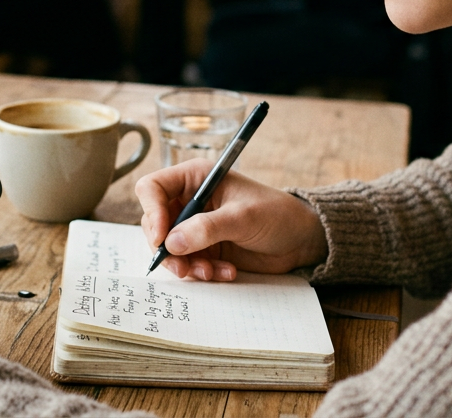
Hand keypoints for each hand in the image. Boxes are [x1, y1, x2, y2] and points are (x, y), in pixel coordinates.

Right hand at [135, 158, 327, 281]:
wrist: (299, 240)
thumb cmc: (275, 214)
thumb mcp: (242, 217)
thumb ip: (207, 228)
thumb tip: (171, 243)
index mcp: (195, 178)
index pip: (153, 188)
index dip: (152, 211)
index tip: (163, 238)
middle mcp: (189, 201)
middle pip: (154, 222)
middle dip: (166, 247)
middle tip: (183, 267)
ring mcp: (194, 226)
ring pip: (168, 248)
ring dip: (185, 264)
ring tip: (210, 272)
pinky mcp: (203, 248)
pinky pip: (187, 263)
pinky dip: (201, 271)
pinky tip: (226, 272)